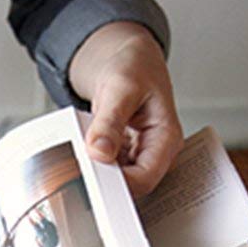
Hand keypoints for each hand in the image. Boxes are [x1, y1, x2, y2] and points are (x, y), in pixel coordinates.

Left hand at [68, 21, 183, 196]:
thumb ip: (109, 120)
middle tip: (81, 170)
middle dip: (106, 181)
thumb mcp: (121, 87)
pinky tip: (87, 149)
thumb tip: (100, 150)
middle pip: (132, 185)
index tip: (93, 180)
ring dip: (98, 171)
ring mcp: (141, 156)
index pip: (145, 179)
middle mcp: (157, 152)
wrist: (130, 60)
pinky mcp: (125, 156)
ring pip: (118, 180)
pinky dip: (95, 162)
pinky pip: (108, 169)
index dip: (119, 185)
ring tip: (84, 153)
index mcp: (166, 138)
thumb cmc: (135, 67)